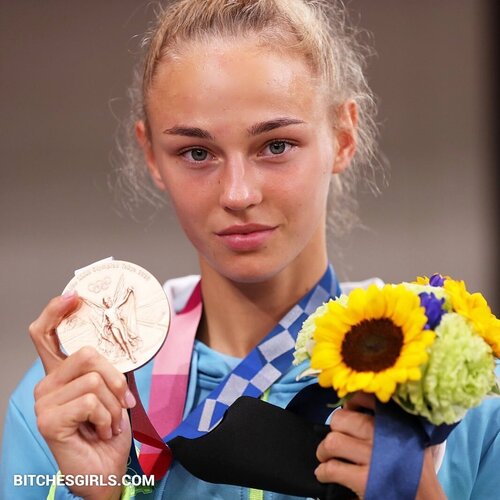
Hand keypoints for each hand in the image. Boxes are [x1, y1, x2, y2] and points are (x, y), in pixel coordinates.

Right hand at [30, 292, 135, 499]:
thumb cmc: (107, 432)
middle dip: (115, 377)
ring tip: (107, 422)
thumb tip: (121, 341)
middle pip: (87, 353)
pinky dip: (106, 416)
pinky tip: (99, 431)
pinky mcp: (48, 419)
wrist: (105, 472)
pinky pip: (91, 400)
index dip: (56, 311)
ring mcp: (44, 401)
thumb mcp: (112, 393)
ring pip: (94, 378)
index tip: (73, 297)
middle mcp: (47, 384)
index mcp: (61, 375)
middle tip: (121, 401)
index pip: (46, 334)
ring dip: (113, 404)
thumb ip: (107, 369)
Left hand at [315, 392, 446, 498]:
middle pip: (340, 419)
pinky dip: (323, 472)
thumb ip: (390, 421)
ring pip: (332, 442)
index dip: (351, 403)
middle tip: (333, 441)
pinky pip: (332, 468)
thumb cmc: (414, 472)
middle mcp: (383, 434)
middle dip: (333, 430)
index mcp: (394, 421)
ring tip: (326, 457)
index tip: (348, 412)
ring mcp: (373, 457)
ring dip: (323, 451)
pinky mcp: (364, 480)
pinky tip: (325, 475)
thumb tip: (356, 407)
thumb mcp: (411, 438)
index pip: (365, 398)